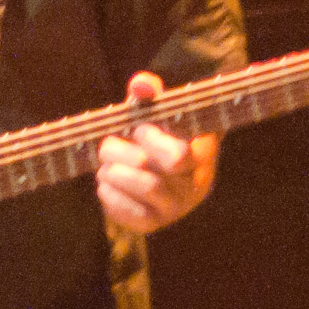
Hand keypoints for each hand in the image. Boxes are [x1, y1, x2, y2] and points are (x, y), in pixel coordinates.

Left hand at [96, 72, 219, 235]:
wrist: (161, 167)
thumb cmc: (159, 132)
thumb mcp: (158, 109)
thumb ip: (151, 92)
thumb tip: (140, 84)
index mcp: (201, 157)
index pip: (177, 157)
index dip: (150, 139)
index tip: (139, 129)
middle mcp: (192, 188)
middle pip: (149, 175)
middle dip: (119, 154)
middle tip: (110, 145)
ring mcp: (173, 210)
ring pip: (135, 190)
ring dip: (110, 171)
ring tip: (108, 163)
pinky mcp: (150, 224)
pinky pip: (121, 211)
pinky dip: (107, 192)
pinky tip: (108, 181)